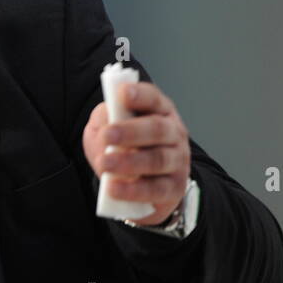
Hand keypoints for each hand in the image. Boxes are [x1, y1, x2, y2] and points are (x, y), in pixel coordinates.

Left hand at [82, 81, 190, 226]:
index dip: (139, 95)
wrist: (139, 184)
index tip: (122, 93)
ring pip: (158, 160)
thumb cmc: (122, 148)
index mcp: (159, 111)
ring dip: (130, 162)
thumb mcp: (107, 127)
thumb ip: (104, 119)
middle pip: (157, 129)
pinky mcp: (174, 188)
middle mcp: (174, 133)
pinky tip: (113, 188)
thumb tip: (105, 119)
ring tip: (105, 163)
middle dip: (131, 131)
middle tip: (107, 135)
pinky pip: (156, 189)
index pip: (153, 98)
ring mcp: (177, 161)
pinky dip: (133, 190)